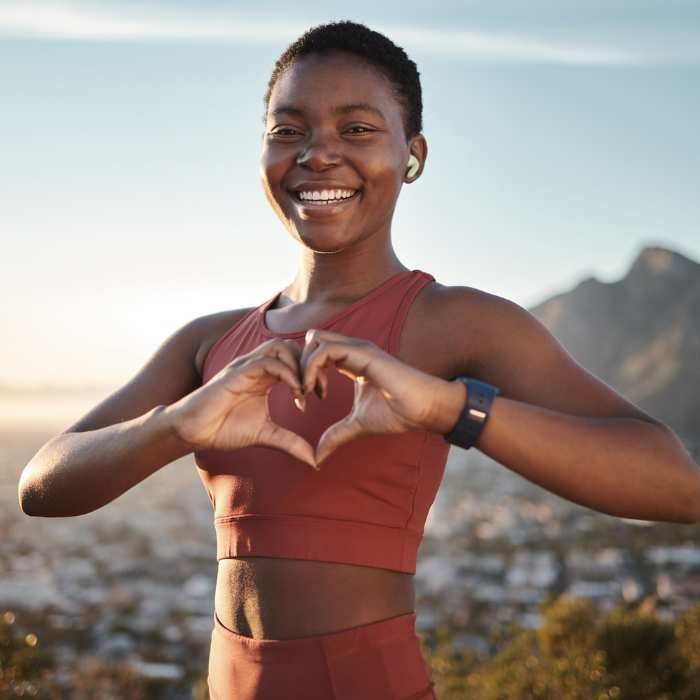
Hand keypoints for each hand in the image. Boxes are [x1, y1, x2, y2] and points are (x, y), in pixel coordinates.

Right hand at [167, 338, 315, 468]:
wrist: (193, 431)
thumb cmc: (224, 429)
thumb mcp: (266, 435)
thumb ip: (291, 442)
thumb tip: (315, 460)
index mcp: (265, 376)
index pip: (296, 359)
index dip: (313, 373)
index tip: (322, 395)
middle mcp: (257, 366)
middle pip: (292, 346)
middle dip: (311, 365)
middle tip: (319, 391)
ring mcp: (246, 366)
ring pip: (281, 347)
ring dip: (299, 366)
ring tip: (305, 392)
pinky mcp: (237, 373)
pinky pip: (267, 362)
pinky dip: (287, 374)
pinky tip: (295, 393)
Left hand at [300, 329, 465, 464]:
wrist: (423, 409)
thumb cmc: (398, 413)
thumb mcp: (357, 425)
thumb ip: (336, 435)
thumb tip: (317, 457)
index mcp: (350, 361)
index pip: (316, 352)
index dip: (304, 373)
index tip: (305, 399)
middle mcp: (352, 349)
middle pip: (310, 340)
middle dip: (298, 364)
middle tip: (302, 393)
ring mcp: (357, 347)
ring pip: (314, 340)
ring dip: (303, 366)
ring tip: (307, 392)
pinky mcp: (362, 352)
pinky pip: (325, 350)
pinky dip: (312, 368)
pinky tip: (316, 391)